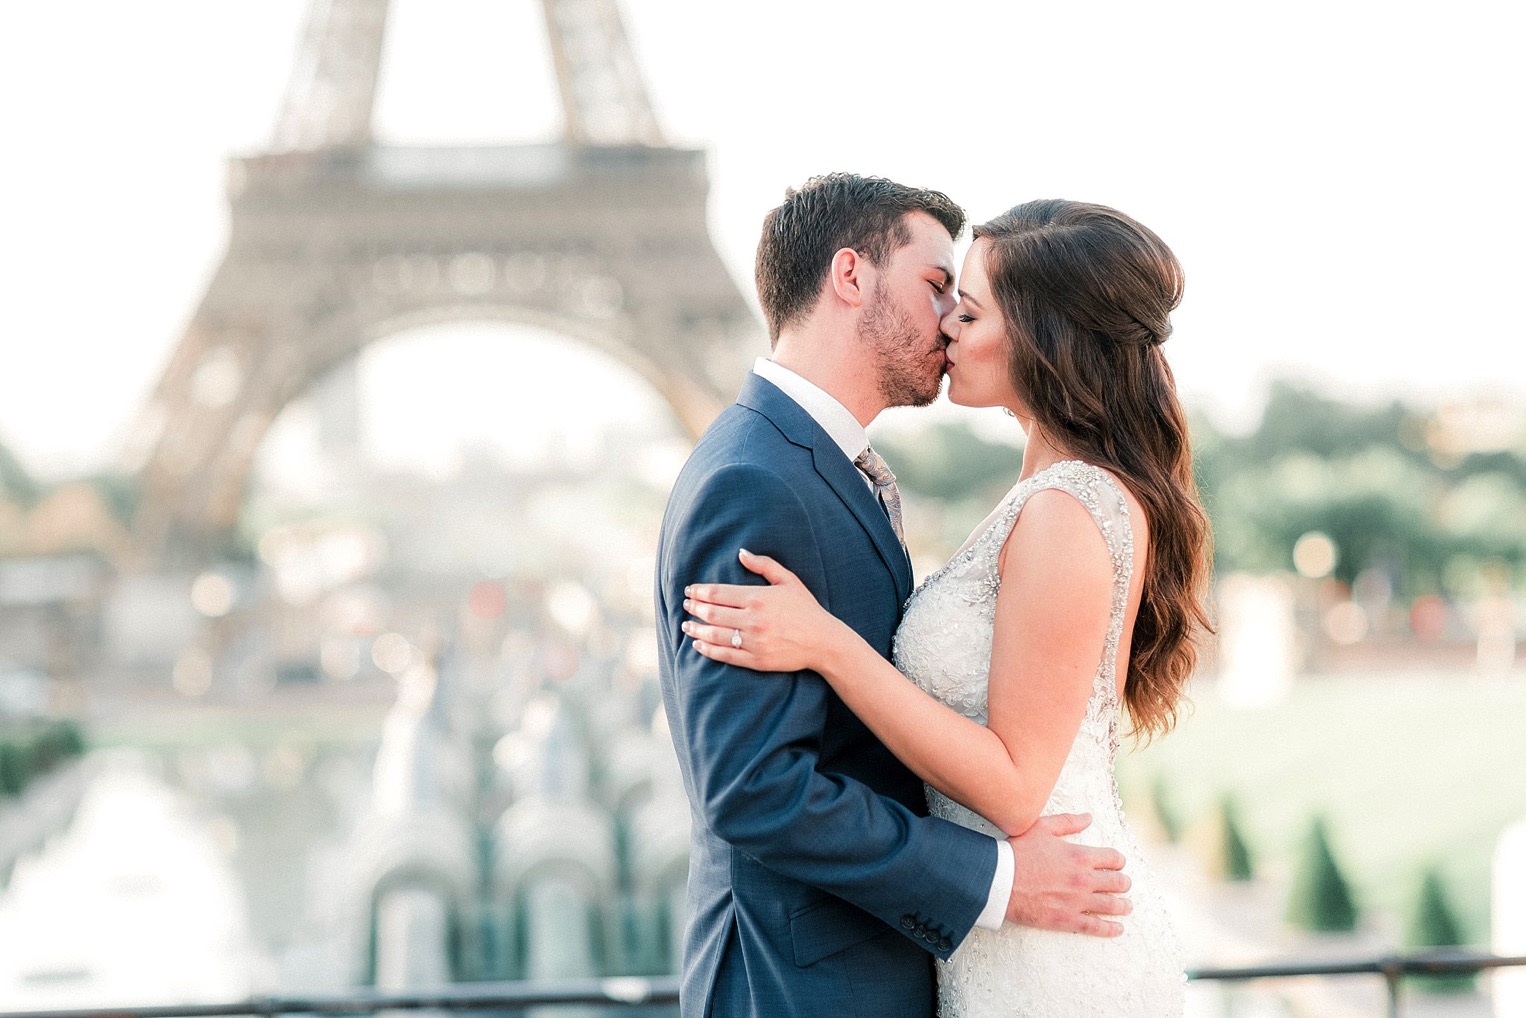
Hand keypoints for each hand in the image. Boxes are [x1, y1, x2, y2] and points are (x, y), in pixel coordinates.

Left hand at [682, 550, 845, 672]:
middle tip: (685, 605)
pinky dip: (708, 649)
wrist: (823, 641)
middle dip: (694, 608)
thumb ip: (764, 565)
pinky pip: (725, 655)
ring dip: (696, 628)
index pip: (718, 593)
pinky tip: (698, 644)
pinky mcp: (755, 660)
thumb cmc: (806, 609)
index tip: (689, 590)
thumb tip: (741, 553)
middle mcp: (753, 620)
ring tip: (686, 624)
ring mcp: (753, 641)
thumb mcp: (788, 580)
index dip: (699, 592)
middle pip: (712, 613)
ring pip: (715, 634)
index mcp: (758, 598)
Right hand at [1004, 813, 1130, 936]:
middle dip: (1124, 883)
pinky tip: (1117, 928)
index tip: (1118, 863)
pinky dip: (1110, 929)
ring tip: (1127, 906)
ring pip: (1112, 905)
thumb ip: (1068, 822)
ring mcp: (1077, 901)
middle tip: (1124, 884)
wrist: (1000, 881)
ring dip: (1123, 905)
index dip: (1118, 860)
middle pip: (1118, 882)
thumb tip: (1089, 817)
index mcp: (1080, 856)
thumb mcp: (1042, 828)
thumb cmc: (1018, 852)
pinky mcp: (1067, 919)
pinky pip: (1096, 927)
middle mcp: (1084, 879)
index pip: (1113, 858)